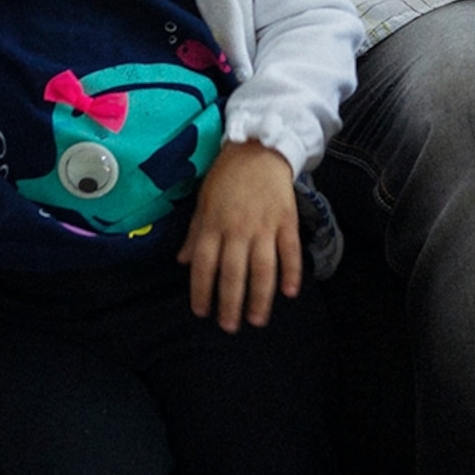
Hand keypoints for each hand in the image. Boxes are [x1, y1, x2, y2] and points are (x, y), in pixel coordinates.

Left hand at [181, 140, 301, 331]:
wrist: (260, 148)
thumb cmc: (227, 176)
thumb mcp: (203, 202)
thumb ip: (195, 234)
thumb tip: (183, 262)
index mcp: (213, 224)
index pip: (203, 265)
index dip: (201, 291)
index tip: (202, 312)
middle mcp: (238, 229)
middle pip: (233, 273)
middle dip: (230, 303)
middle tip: (229, 327)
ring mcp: (264, 226)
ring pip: (262, 268)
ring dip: (260, 297)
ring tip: (257, 320)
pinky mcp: (287, 221)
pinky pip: (290, 251)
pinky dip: (291, 272)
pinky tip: (289, 293)